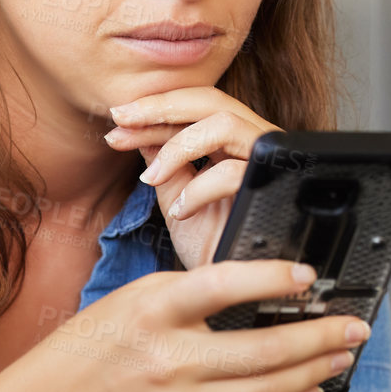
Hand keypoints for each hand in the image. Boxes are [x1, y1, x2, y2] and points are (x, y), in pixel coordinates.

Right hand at [0, 258, 371, 391]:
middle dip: (320, 337)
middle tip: (354, 324)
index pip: (222, 286)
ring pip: (267, 390)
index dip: (271, 278)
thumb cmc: (92, 346)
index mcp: (151, 312)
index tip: (306, 275)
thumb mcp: (136, 297)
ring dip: (315, 370)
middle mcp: (167, 361)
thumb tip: (263, 288)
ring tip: (342, 353)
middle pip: (262, 350)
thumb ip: (194, 293)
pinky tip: (309, 386)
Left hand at [101, 86, 275, 270]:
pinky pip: (233, 173)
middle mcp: (255, 144)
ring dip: (177, 145)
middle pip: (211, 101)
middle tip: (121, 121)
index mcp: (234, 143)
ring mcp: (270, 164)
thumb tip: (136, 128)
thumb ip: (163, 163)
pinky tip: (180, 212)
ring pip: (225, 123)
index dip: (154, 111)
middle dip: (161, 107)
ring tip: (151, 178)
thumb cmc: (209, 245)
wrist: (231, 290)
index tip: (116, 123)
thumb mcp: (176, 198)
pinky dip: (198, 189)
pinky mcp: (274, 190)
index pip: (195, 108)